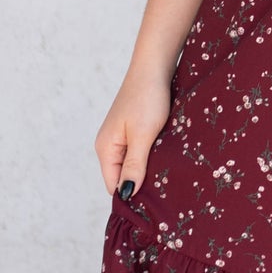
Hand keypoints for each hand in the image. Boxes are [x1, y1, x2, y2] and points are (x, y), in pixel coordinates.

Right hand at [95, 64, 173, 197]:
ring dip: (147, 171)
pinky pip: (138, 152)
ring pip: (132, 165)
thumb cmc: (147, 99)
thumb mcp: (142, 135)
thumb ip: (134, 165)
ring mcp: (120, 137)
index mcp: (105, 148)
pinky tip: (164, 160)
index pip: (113, 185)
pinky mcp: (132, 129)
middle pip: (122, 176)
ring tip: (166, 177)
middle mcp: (109, 144)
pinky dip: (150, 158)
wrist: (154, 67)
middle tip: (163, 193)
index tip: (152, 205)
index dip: (131, 196)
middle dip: (140, 185)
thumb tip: (125, 193)